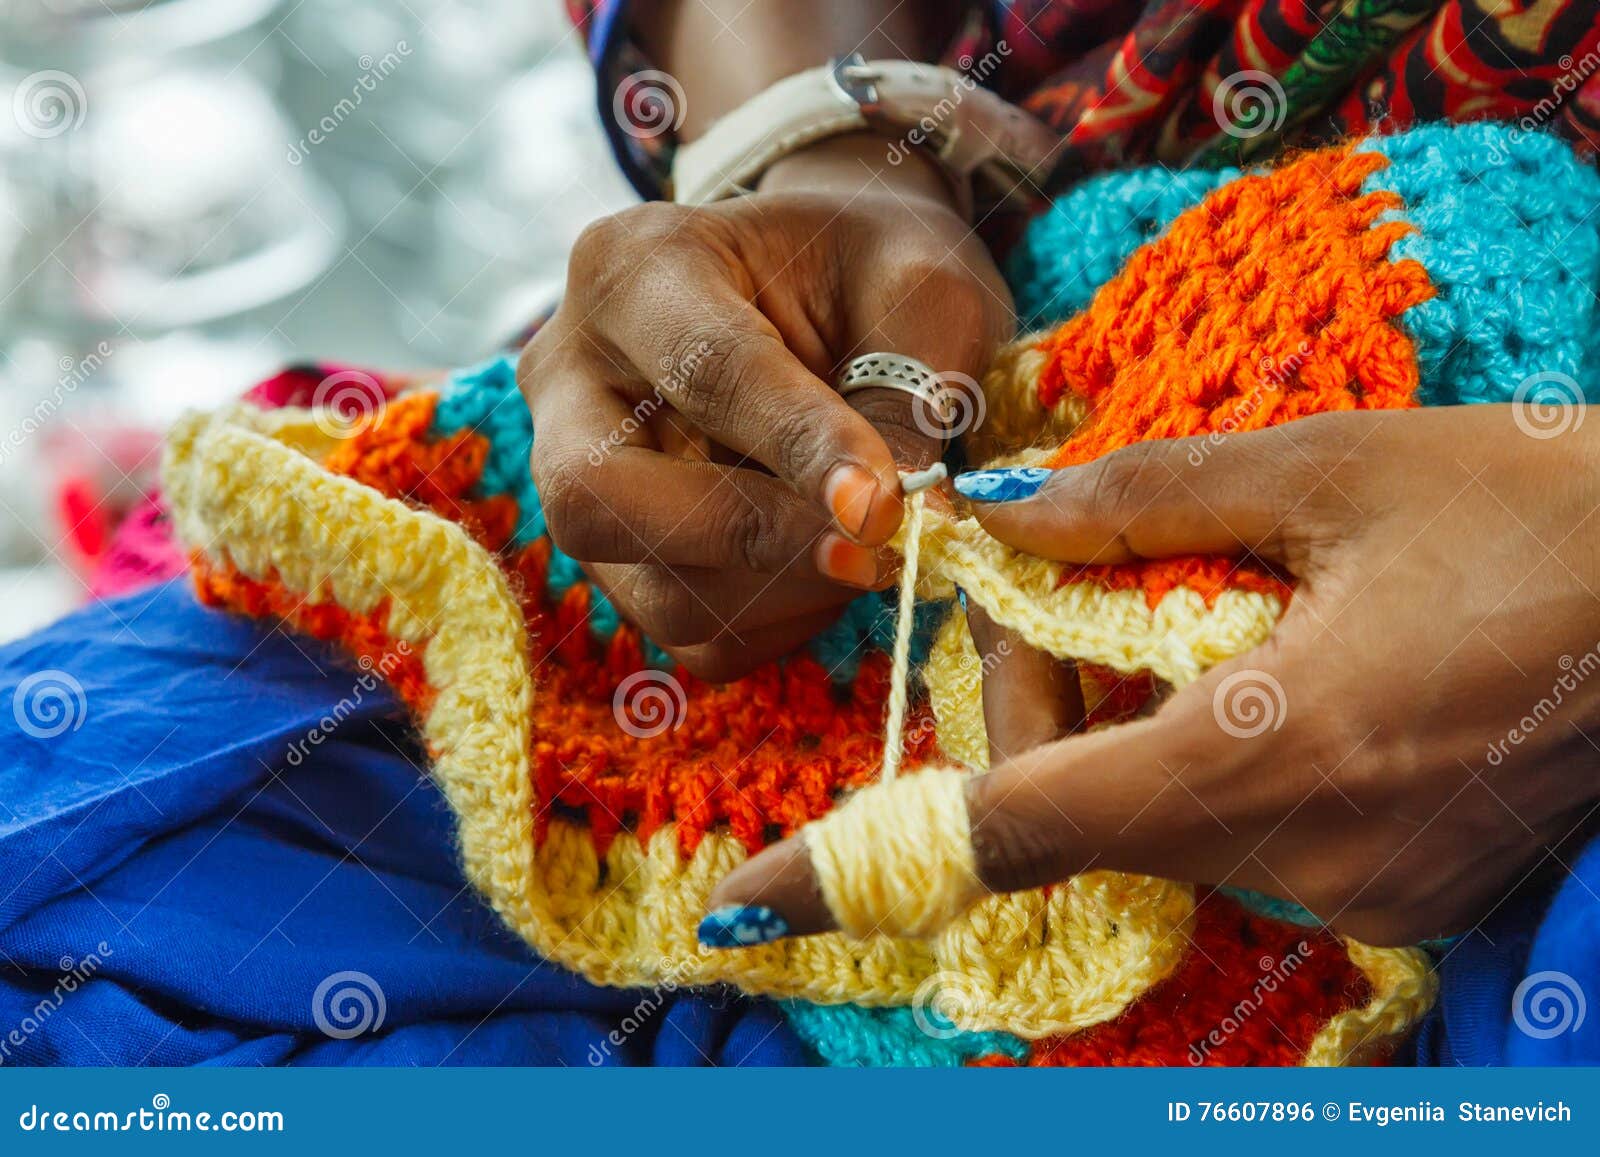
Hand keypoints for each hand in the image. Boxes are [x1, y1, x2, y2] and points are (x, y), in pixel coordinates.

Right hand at [518, 135, 1011, 679]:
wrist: (831, 290)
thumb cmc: (872, 272)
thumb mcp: (919, 290)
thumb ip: (908, 390)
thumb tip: (900, 516)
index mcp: (637, 267)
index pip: (704, 373)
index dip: (797, 448)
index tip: (882, 505)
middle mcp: (572, 375)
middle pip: (600, 499)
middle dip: (750, 539)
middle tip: (871, 545)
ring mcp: (577, 478)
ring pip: (652, 590)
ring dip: (784, 592)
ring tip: (873, 544)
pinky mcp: (620, 559)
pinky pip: (694, 636)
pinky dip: (782, 622)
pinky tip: (832, 563)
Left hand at [705, 407, 1599, 945]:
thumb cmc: (1531, 503)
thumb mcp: (1324, 466)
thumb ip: (1135, 498)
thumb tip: (991, 515)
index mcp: (1262, 751)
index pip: (1014, 827)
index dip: (865, 864)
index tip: (752, 906)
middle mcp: (1301, 859)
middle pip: (1080, 813)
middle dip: (1035, 711)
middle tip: (1059, 590)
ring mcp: (1356, 898)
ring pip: (1159, 829)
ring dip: (1127, 734)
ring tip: (1204, 611)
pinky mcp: (1400, 901)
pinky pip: (1242, 844)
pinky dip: (1207, 767)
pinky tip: (1268, 669)